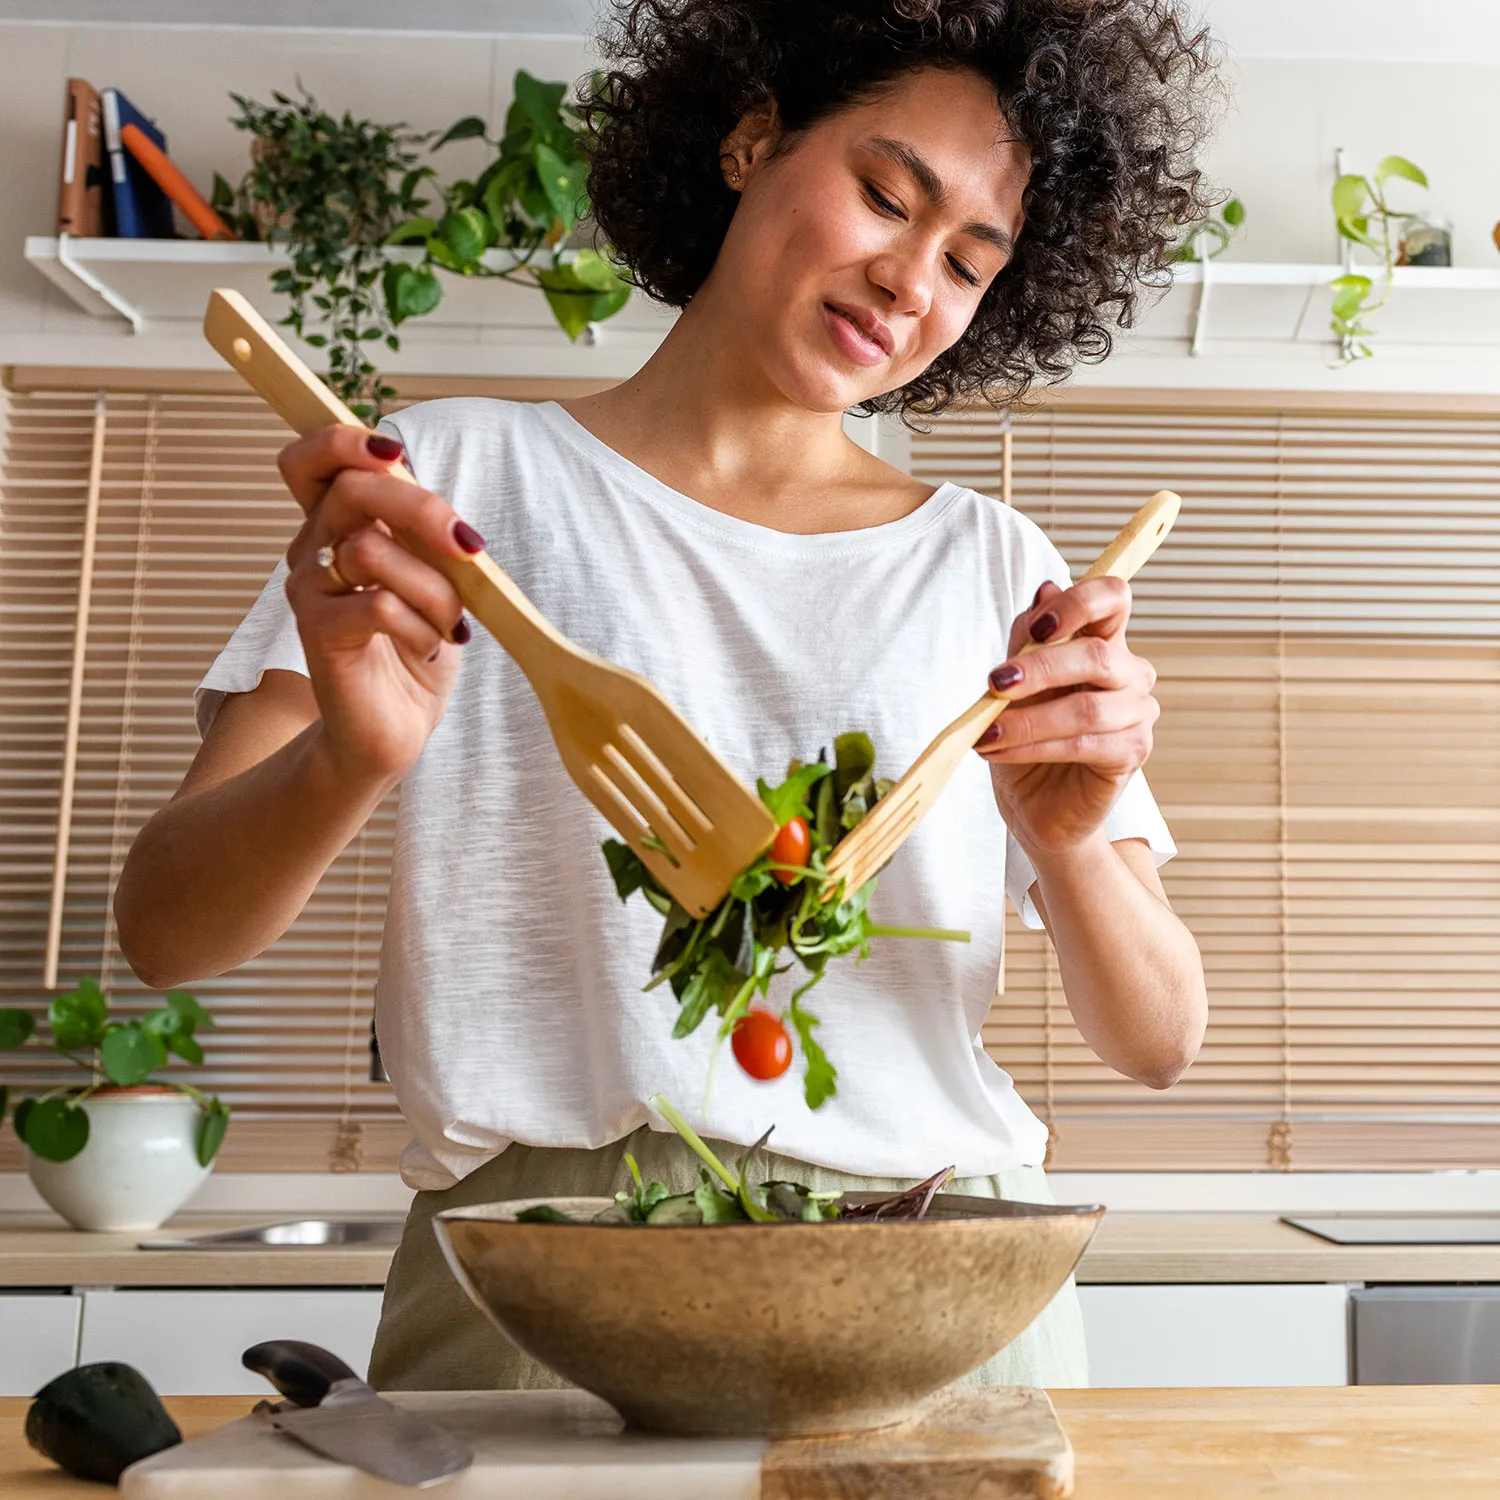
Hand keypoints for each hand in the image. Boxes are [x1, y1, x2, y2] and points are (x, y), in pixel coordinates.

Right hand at [279, 427, 482, 786]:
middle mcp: (313, 551)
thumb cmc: (414, 649)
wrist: (390, 730)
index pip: (311, 460)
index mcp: (337, 528)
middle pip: (352, 487)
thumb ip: (424, 536)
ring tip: (450, 625)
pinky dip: (421, 627)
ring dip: (434, 587)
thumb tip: (444, 508)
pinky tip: (430, 647)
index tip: (395, 454)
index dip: (344, 441)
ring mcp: (310, 591)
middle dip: (423, 509)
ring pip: (372, 548)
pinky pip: (379, 605)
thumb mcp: (432, 579)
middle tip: (469, 550)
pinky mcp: (318, 634)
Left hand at [977, 577, 1159, 856]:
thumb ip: (1027, 639)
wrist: (1034, 802)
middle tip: (993, 684)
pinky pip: (1082, 745)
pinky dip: (1034, 747)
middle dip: (1039, 668)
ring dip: (1027, 720)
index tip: (1036, 629)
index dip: (1079, 603)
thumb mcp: (1015, 682)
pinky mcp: (1131, 754)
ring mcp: (1137, 715)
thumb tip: (1045, 589)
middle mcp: (1130, 674)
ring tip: (987, 732)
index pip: (1114, 598)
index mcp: (1104, 643)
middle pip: (1097, 655)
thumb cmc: (1027, 734)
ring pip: (1086, 708)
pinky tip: (1000, 751)